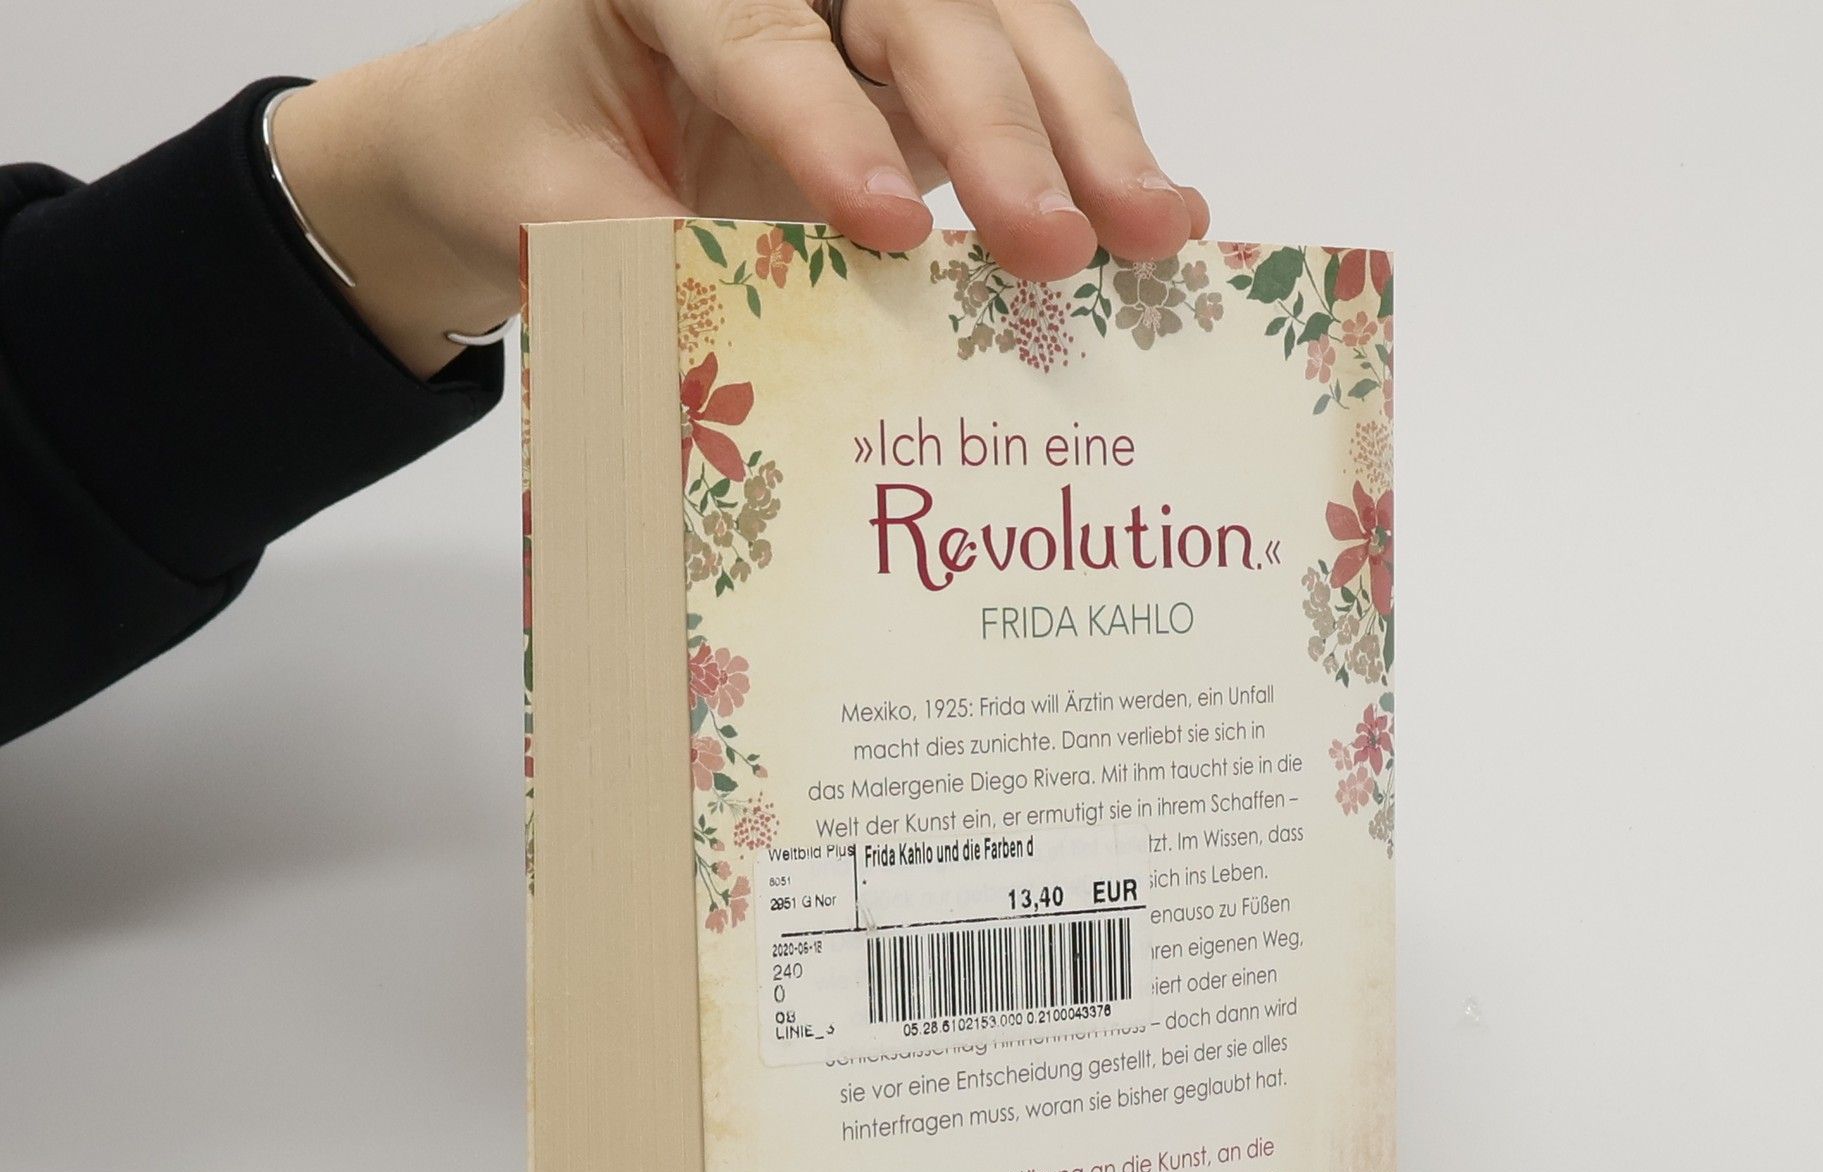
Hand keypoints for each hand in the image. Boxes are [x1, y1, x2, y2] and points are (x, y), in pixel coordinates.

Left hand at [271, 0, 1208, 376]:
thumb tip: (722, 360)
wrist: (538, 133)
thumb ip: (627, 260)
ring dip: (1090, 135)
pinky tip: (1163, 220)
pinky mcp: (928, 72)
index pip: (766, 39)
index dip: (833, 129)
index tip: (889, 226)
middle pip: (927, 13)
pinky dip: (1095, 152)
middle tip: (1059, 241)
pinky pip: (1029, 89)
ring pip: (1006, 34)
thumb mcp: (544, 211)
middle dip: (1004, 128)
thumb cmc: (534, 154)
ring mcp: (876, 11)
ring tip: (1158, 231)